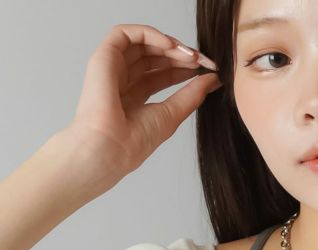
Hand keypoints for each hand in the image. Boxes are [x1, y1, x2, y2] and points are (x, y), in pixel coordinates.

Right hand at [62, 23, 221, 181]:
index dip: (184, 68)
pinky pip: (127, 34)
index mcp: (133, 99)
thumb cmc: (131, 143)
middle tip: (202, 60)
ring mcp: (112, 69)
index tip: (207, 70)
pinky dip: (150, 34)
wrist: (110, 148)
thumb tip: (214, 79)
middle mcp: (121, 82)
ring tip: (189, 54)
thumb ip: (193, 95)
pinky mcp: (104, 57)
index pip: (161, 75)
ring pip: (142, 43)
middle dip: (180, 55)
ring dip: (169, 44)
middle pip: (154, 56)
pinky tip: (170, 46)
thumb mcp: (172, 115)